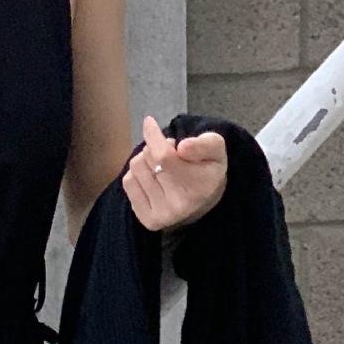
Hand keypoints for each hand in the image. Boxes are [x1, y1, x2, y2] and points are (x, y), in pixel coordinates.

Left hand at [121, 114, 227, 231]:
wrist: (204, 202)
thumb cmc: (208, 169)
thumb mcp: (216, 150)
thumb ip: (204, 144)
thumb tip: (182, 147)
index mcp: (198, 186)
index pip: (163, 155)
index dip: (153, 136)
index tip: (149, 122)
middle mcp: (178, 205)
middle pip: (147, 159)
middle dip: (155, 147)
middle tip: (170, 152)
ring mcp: (162, 215)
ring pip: (135, 169)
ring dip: (145, 159)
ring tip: (161, 164)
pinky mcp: (148, 221)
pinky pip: (128, 183)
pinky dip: (137, 174)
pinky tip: (152, 176)